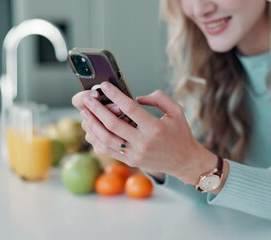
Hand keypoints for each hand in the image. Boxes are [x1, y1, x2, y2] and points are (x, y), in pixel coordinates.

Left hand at [78, 82, 216, 184]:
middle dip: (97, 109)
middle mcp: (143, 142)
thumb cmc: (181, 133)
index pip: (129, 108)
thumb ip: (158, 98)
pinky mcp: (131, 161)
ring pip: (106, 139)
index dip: (115, 95)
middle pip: (113, 124)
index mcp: (154, 127)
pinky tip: (91, 129)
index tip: (104, 86)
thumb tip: (137, 98)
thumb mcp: (176, 111)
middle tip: (87, 99)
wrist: (185, 161)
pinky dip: (97, 139)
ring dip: (93, 124)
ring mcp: (136, 154)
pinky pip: (109, 150)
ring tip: (85, 113)